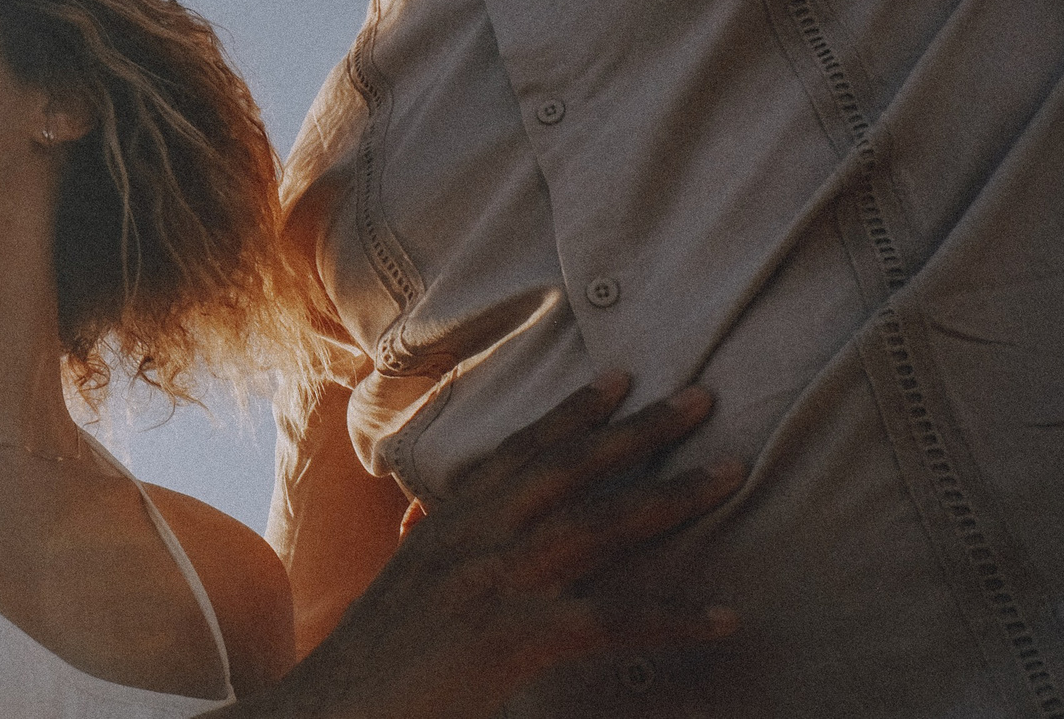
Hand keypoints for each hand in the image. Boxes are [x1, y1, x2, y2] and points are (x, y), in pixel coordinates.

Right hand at [241, 372, 741, 718]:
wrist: (330, 711)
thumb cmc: (370, 665)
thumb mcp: (407, 591)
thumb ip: (438, 555)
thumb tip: (444, 530)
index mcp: (447, 526)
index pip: (517, 452)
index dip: (571, 412)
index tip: (619, 377)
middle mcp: (471, 539)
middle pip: (569, 468)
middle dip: (640, 429)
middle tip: (703, 397)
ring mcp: (493, 583)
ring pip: (598, 524)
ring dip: (672, 496)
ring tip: (733, 473)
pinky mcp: (512, 638)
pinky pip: (609, 620)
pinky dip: (672, 618)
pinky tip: (724, 616)